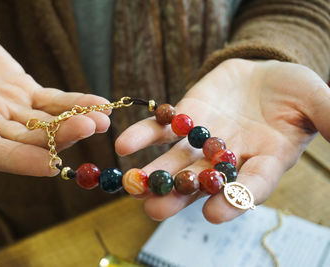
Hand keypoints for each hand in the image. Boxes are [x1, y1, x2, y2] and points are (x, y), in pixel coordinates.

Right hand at [0, 20, 109, 175]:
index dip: (20, 161)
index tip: (51, 166)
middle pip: (28, 139)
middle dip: (60, 136)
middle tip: (89, 127)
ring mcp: (11, 110)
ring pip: (46, 122)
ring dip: (76, 121)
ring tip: (102, 119)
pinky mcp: (25, 93)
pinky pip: (54, 101)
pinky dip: (76, 102)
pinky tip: (99, 104)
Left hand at [116, 59, 329, 222]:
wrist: (264, 74)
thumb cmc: (294, 91)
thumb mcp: (314, 100)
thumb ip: (326, 117)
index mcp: (264, 162)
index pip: (250, 187)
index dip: (234, 200)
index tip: (213, 214)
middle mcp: (228, 159)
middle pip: (203, 183)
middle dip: (178, 195)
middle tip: (154, 209)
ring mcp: (202, 140)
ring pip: (176, 162)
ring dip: (152, 174)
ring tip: (130, 185)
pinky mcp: (184, 118)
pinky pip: (160, 129)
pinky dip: (142, 137)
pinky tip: (123, 145)